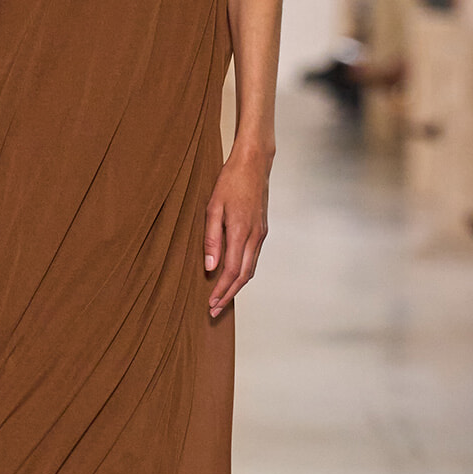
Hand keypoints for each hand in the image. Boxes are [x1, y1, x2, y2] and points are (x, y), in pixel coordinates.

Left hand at [203, 144, 270, 318]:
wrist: (254, 164)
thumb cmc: (230, 181)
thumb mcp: (213, 207)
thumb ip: (211, 238)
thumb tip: (210, 267)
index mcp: (241, 232)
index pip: (231, 271)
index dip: (221, 290)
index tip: (211, 303)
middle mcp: (255, 236)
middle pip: (244, 276)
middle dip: (229, 295)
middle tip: (215, 310)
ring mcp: (261, 233)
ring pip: (250, 268)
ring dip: (237, 286)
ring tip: (223, 298)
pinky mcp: (262, 229)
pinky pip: (253, 257)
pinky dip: (243, 272)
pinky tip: (233, 276)